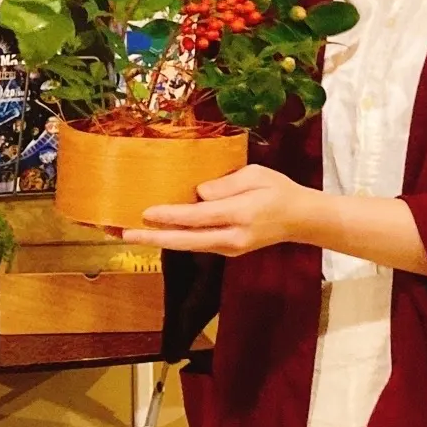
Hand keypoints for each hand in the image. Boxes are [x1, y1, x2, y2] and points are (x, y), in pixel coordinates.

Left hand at [122, 165, 316, 257]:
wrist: (300, 220)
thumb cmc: (278, 190)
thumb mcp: (255, 175)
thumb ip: (226, 185)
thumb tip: (198, 193)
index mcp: (241, 215)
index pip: (200, 217)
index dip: (172, 215)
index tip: (146, 212)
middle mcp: (232, 238)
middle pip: (187, 240)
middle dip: (154, 238)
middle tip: (125, 234)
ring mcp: (229, 248)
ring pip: (189, 246)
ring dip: (160, 241)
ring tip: (131, 234)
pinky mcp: (227, 250)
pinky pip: (196, 244)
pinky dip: (175, 239)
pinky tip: (156, 233)